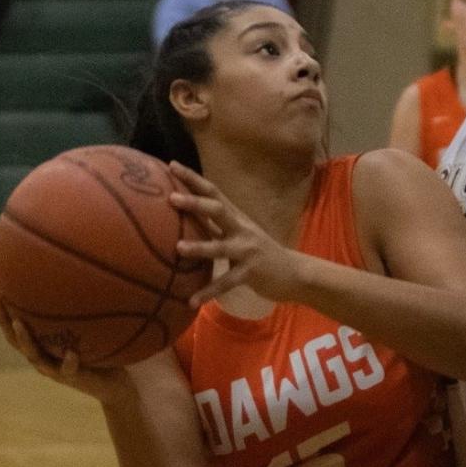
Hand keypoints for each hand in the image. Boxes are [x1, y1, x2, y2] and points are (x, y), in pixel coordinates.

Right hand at [0, 290, 135, 407]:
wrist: (113, 384)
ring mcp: (56, 370)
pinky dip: (68, 361)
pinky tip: (71, 352)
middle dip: (3, 318)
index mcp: (41, 346)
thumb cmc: (98, 351)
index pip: (15, 326)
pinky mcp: (75, 378)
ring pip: (35, 357)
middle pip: (15, 339)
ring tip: (18, 322)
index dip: (3, 309)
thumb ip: (78, 308)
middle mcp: (43, 357)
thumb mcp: (86, 328)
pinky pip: (70, 370)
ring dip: (25, 339)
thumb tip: (79, 272)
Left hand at [169, 161, 301, 306]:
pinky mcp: (251, 272)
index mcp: (236, 217)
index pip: (213, 192)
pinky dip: (209, 291)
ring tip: (178, 248)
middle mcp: (241, 228)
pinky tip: (192, 301)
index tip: (171, 165)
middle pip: (217, 210)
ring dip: (200, 247)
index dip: (193, 178)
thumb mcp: (238, 234)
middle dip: (195, 203)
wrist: (294, 273)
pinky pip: (227, 282)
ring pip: (221, 247)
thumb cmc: (259, 252)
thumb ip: (215, 226)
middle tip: (172, 198)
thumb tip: (184, 219)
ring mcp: (248, 250)